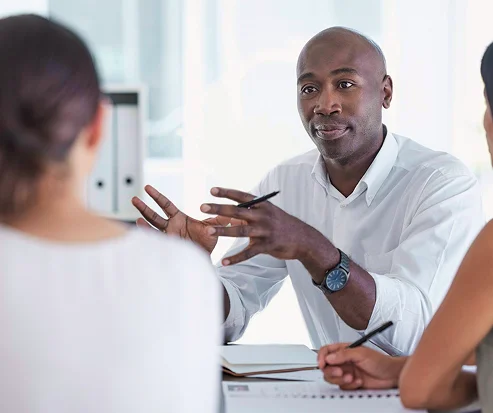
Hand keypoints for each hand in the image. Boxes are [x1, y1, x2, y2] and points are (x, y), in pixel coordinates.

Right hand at [132, 185, 244, 253]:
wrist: (205, 259)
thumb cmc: (207, 243)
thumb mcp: (213, 227)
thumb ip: (218, 218)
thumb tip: (230, 208)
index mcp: (179, 219)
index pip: (165, 205)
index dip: (156, 196)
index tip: (147, 187)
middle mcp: (170, 226)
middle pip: (155, 215)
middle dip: (144, 207)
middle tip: (133, 198)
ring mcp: (167, 236)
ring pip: (153, 226)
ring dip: (143, 219)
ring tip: (135, 216)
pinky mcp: (168, 246)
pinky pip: (156, 240)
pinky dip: (148, 234)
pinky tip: (140, 226)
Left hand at [200, 187, 326, 265]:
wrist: (303, 239)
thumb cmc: (281, 224)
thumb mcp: (269, 213)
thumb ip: (251, 211)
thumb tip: (230, 210)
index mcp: (263, 205)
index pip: (242, 196)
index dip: (227, 192)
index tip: (212, 190)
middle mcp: (263, 216)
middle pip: (237, 211)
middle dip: (218, 208)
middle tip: (202, 206)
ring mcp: (265, 231)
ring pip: (240, 230)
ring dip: (223, 230)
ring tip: (208, 230)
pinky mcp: (267, 246)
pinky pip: (248, 253)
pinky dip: (235, 258)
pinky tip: (224, 262)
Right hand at [317, 343, 403, 389]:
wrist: (391, 375)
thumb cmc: (380, 361)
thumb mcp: (361, 353)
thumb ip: (344, 354)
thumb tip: (329, 357)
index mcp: (344, 350)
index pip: (326, 351)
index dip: (321, 357)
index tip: (322, 364)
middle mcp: (343, 361)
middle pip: (326, 366)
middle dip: (331, 371)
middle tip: (341, 372)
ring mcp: (346, 372)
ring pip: (332, 378)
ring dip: (340, 379)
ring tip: (351, 377)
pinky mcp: (350, 383)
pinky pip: (342, 387)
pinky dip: (349, 385)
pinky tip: (358, 381)